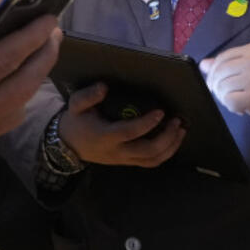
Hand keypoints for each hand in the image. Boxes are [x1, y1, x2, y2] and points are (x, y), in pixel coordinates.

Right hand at [0, 5, 60, 208]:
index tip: (47, 18)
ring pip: (19, 105)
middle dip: (43, 55)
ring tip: (40, 54)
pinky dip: (18, 101)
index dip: (29, 37)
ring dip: (35, 78)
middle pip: (23, 84)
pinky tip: (13, 87)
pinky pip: (5, 122)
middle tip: (55, 31)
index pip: (4, 59)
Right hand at [57, 83, 184, 167]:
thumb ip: (88, 96)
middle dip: (166, 137)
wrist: (68, 145)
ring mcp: (124, 159)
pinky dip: (166, 154)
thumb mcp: (75, 105)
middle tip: (177, 121)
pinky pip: (151, 163)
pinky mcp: (128, 162)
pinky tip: (173, 141)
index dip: (147, 124)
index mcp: (105, 136)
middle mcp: (117, 151)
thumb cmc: (76, 122)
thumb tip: (104, 87)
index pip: (129, 132)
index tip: (161, 112)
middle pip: (147, 151)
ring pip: (153, 160)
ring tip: (181, 130)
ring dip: (171, 147)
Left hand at [200, 44, 249, 130]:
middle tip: (228, 94)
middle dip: (217, 86)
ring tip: (238, 100)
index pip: (221, 58)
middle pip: (218, 72)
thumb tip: (204, 64)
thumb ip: (228, 63)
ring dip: (225, 98)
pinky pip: (229, 101)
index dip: (214, 72)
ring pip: (221, 87)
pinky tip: (242, 107)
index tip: (217, 81)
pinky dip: (232, 107)